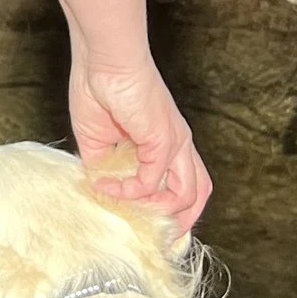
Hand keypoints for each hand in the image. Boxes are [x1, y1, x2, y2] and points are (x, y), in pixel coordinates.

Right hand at [69, 49, 212, 235]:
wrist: (103, 59)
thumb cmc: (99, 86)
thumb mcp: (97, 139)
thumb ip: (104, 166)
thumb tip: (101, 188)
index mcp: (165, 140)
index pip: (184, 182)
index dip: (171, 209)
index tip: (146, 226)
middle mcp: (178, 143)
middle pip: (199, 194)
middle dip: (181, 222)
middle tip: (154, 238)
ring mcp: (175, 142)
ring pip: (187, 195)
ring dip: (156, 212)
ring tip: (125, 209)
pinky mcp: (164, 140)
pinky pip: (152, 181)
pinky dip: (129, 191)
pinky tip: (107, 184)